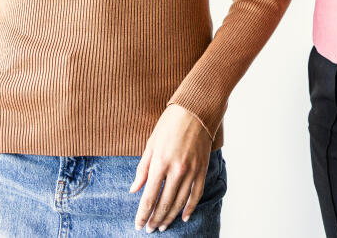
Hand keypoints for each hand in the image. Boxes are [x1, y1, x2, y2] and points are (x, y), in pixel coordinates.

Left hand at [130, 103, 213, 231]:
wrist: (196, 110)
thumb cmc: (169, 124)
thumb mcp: (150, 144)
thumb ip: (142, 169)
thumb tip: (134, 189)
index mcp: (160, 163)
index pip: (149, 197)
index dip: (142, 214)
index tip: (138, 224)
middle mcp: (176, 170)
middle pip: (164, 204)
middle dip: (155, 219)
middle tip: (149, 229)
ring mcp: (191, 171)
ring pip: (179, 202)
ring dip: (170, 217)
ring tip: (162, 226)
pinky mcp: (202, 169)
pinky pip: (196, 194)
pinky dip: (190, 207)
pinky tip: (183, 216)